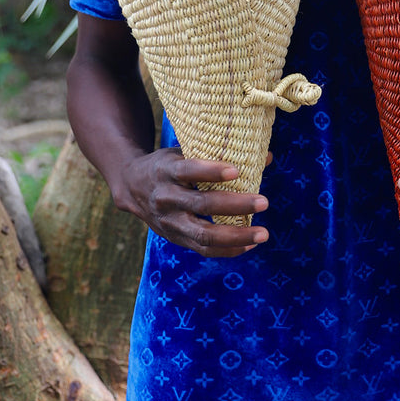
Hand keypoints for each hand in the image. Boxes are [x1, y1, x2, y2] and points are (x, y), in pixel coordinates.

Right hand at [114, 147, 269, 257]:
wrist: (132, 186)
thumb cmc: (170, 164)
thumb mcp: (185, 151)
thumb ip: (220, 154)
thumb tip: (267, 157)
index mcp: (167, 171)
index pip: (189, 171)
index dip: (212, 171)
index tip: (237, 170)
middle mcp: (166, 198)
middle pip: (202, 205)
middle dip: (235, 205)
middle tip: (264, 202)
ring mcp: (170, 222)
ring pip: (203, 234)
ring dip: (236, 236)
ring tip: (263, 233)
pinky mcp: (174, 238)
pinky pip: (202, 249)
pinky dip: (227, 249)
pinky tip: (249, 245)